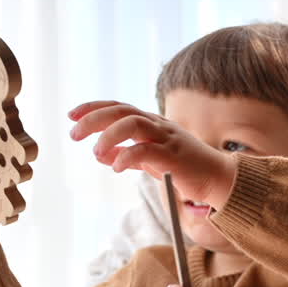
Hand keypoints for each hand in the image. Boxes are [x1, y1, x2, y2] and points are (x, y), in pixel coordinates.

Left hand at [68, 100, 237, 209]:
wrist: (216, 179)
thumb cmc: (183, 168)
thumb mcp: (149, 159)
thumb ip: (126, 153)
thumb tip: (100, 154)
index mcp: (151, 123)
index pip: (118, 107)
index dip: (94, 108)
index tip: (72, 115)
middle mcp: (158, 126)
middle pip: (122, 111)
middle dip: (94, 118)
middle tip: (74, 133)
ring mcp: (167, 139)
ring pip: (134, 124)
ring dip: (109, 135)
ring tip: (95, 151)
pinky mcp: (174, 157)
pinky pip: (146, 151)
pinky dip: (127, 157)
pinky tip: (115, 167)